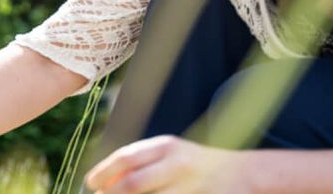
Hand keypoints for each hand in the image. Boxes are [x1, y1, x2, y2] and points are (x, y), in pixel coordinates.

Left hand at [85, 135, 248, 193]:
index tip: (90, 183)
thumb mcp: (168, 154)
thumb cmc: (194, 164)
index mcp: (167, 146)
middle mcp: (178, 164)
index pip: (127, 158)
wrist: (242, 174)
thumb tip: (104, 180)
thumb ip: (140, 162)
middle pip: (134, 184)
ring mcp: (190, 186)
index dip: (104, 172)